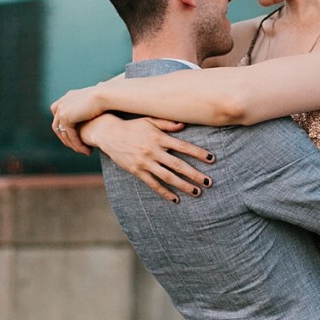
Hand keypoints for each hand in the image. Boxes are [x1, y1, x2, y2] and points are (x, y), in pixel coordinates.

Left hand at [49, 85, 106, 152]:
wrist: (105, 95)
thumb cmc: (106, 98)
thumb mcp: (95, 102)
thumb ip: (90, 106)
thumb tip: (96, 105)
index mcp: (68, 97)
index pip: (59, 115)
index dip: (65, 128)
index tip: (76, 137)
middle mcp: (62, 103)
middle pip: (57, 125)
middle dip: (66, 138)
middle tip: (77, 147)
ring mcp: (62, 110)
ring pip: (63, 133)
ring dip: (72, 144)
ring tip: (83, 151)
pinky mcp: (66, 117)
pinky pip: (69, 134)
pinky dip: (77, 143)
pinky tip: (86, 149)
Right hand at [83, 115, 214, 203]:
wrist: (108, 134)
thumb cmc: (132, 125)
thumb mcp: (150, 120)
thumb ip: (167, 123)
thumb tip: (184, 125)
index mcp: (159, 137)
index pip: (183, 147)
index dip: (198, 153)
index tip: (211, 159)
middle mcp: (153, 151)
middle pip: (178, 165)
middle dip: (194, 174)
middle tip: (208, 182)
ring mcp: (145, 163)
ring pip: (168, 177)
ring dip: (183, 186)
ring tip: (196, 192)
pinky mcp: (137, 171)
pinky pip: (153, 184)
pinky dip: (165, 193)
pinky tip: (176, 199)